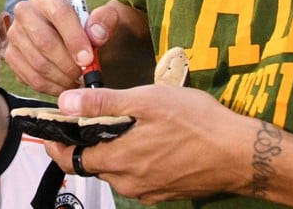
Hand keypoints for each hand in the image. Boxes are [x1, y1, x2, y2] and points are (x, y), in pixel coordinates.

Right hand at [5, 0, 114, 95]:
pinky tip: (65, 85)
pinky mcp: (11, 56)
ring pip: (38, 63)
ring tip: (78, 81)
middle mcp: (25, 12)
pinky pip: (30, 78)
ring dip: (62, 78)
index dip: (74, 39)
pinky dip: (51, 87)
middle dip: (68, 64)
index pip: (59, 14)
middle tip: (84, 75)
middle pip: (44, 41)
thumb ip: (105, 21)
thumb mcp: (104, 20)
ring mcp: (15, 35)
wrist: (74, 41)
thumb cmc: (89, 29)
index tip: (88, 60)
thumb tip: (96, 34)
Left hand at [45, 84, 253, 203]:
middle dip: (85, 144)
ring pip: (115, 171)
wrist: (241, 154)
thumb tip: (65, 102)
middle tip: (90, 118)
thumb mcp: (148, 101)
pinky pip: (137, 177)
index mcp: (119, 160)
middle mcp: (129, 182)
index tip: (50, 130)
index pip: (70, 159)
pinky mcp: (165, 192)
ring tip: (124, 124)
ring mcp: (148, 191)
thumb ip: (103, 103)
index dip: (56, 144)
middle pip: (92, 165)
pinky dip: (133, 160)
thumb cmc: (198, 122)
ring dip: (112, 150)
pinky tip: (149, 140)